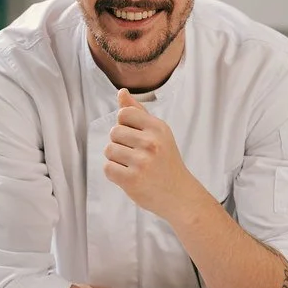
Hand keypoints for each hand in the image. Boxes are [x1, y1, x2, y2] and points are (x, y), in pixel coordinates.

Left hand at [104, 89, 195, 218]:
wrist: (180, 195)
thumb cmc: (166, 161)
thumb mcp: (158, 133)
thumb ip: (138, 112)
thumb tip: (121, 92)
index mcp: (158, 127)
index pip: (124, 114)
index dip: (124, 125)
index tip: (136, 137)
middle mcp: (151, 142)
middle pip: (114, 132)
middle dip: (120, 143)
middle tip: (136, 155)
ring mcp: (142, 162)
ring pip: (109, 150)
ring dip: (116, 159)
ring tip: (132, 166)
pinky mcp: (132, 180)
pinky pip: (108, 168)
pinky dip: (114, 173)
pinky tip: (128, 176)